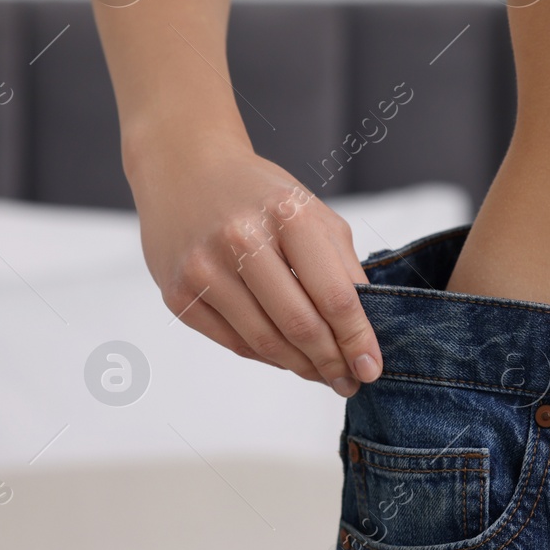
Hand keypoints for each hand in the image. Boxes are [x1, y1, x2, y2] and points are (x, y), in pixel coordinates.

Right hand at [129, 134, 381, 395]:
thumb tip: (364, 331)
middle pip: (300, 326)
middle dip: (332, 362)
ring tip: (323, 375)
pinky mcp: (177, 293)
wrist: (184, 168)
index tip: (372, 369)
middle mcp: (242, 240)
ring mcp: (203, 269)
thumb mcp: (314, 214)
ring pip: (265, 342)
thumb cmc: (261, 195)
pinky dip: (266, 357)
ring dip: (301, 367)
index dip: (358, 340)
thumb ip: (343, 268)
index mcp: (288, 216)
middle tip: (349, 381)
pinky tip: (287, 358)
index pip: (335, 296)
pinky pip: (233, 342)